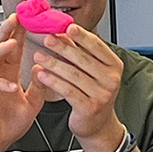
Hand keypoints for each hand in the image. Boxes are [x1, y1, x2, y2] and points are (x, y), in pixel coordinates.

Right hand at [0, 15, 45, 151]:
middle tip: (16, 18)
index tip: (29, 17)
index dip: (19, 32)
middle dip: (6, 31)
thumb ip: (39, 86)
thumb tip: (45, 67)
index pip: (13, 48)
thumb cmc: (8, 125)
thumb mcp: (32, 103)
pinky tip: (11, 86)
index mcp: (7, 75)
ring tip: (11, 43)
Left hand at [33, 24, 125, 151]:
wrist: (97, 124)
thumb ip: (80, 52)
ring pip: (73, 75)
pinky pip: (68, 91)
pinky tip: (41, 74)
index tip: (67, 27)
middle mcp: (111, 80)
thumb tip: (64, 30)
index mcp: (114, 66)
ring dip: (53, 63)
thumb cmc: (93, 94)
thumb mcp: (90, 71)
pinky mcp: (89, 107)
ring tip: (38, 55)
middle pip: (83, 59)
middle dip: (63, 48)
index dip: (82, 36)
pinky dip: (53, 81)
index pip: (97, 46)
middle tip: (47, 38)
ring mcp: (102, 95)